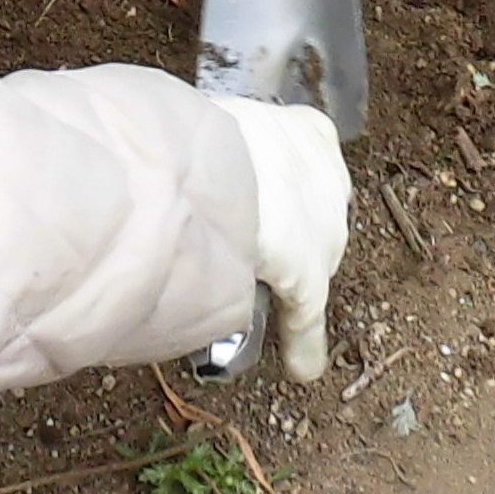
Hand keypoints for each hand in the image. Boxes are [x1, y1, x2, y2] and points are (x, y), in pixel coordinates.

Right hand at [205, 96, 349, 379]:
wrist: (223, 167)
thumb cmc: (207, 135)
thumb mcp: (217, 127)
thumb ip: (211, 145)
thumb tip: (164, 154)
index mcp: (309, 134)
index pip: (306, 161)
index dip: (278, 182)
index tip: (256, 190)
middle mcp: (330, 182)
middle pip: (312, 215)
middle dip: (284, 229)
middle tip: (246, 240)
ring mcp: (326, 235)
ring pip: (308, 265)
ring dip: (286, 281)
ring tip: (251, 292)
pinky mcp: (312, 282)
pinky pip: (306, 320)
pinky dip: (302, 344)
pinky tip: (302, 366)